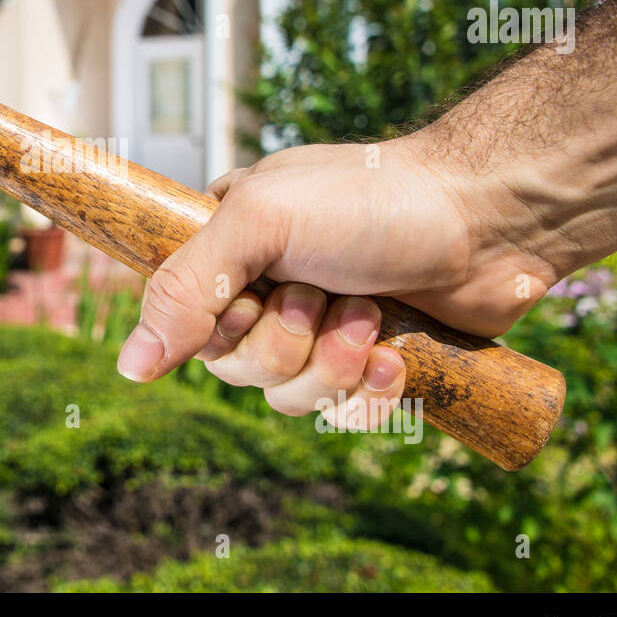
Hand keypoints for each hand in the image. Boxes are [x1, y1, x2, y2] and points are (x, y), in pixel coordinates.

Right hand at [115, 135, 559, 426]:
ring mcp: (322, 329)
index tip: (257, 292)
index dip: (222, 325)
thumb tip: (129, 367)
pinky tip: (396, 358)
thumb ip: (185, 288)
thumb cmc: (371, 200)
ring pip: (288, 398)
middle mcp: (268, 290)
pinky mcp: (371, 364)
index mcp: (229, 249)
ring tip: (370, 313)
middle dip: (289, 343)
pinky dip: (369, 394)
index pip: (186, 322)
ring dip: (333, 363)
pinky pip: (343, 416)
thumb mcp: (259, 223)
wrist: (487, 217)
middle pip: (237, 369)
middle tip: (327, 292)